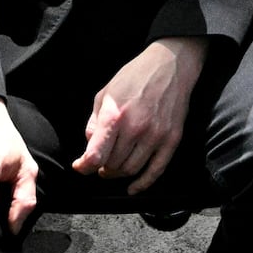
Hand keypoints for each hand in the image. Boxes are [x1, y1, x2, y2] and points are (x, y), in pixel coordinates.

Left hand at [72, 37, 207, 193]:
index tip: (81, 166)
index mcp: (115, 115)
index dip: (84, 166)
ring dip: (119, 174)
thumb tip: (90, 145)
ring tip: (114, 168)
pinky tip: (133, 188)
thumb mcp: (106, 92)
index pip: (96, 154)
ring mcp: (155, 135)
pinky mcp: (171, 139)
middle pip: (113, 164)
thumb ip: (94, 120)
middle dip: (102, 168)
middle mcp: (135, 128)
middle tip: (100, 164)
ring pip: (131, 169)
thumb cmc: (136, 76)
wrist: (171, 65)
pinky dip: (143, 184)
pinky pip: (156, 170)